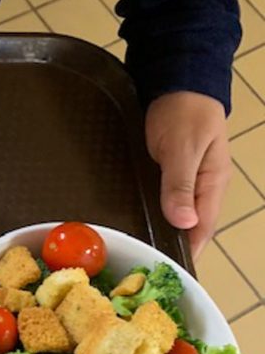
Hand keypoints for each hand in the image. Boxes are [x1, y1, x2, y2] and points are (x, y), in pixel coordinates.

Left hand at [145, 91, 230, 261]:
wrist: (176, 81)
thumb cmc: (183, 111)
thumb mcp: (183, 148)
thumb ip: (181, 184)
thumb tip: (185, 222)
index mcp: (212, 183)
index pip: (203, 227)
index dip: (189, 250)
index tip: (171, 271)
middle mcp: (202, 185)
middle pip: (191, 225)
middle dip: (175, 246)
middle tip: (152, 270)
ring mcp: (186, 179)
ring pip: (177, 214)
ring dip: (164, 231)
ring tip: (143, 253)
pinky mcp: (170, 172)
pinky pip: (166, 199)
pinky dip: (156, 213)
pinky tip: (141, 223)